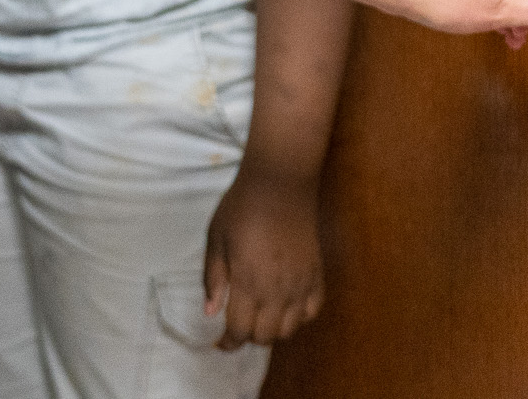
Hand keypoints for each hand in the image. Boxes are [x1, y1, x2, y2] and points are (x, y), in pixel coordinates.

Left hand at [203, 165, 323, 349]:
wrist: (279, 185)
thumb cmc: (240, 209)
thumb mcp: (216, 240)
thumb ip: (214, 278)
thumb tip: (210, 312)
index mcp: (248, 283)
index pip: (240, 330)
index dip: (228, 343)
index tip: (219, 343)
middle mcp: (278, 291)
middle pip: (265, 336)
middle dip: (247, 337)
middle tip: (236, 325)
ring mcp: (302, 285)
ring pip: (290, 330)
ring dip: (272, 331)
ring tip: (258, 316)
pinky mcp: (317, 276)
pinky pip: (312, 312)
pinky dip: (298, 318)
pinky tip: (285, 306)